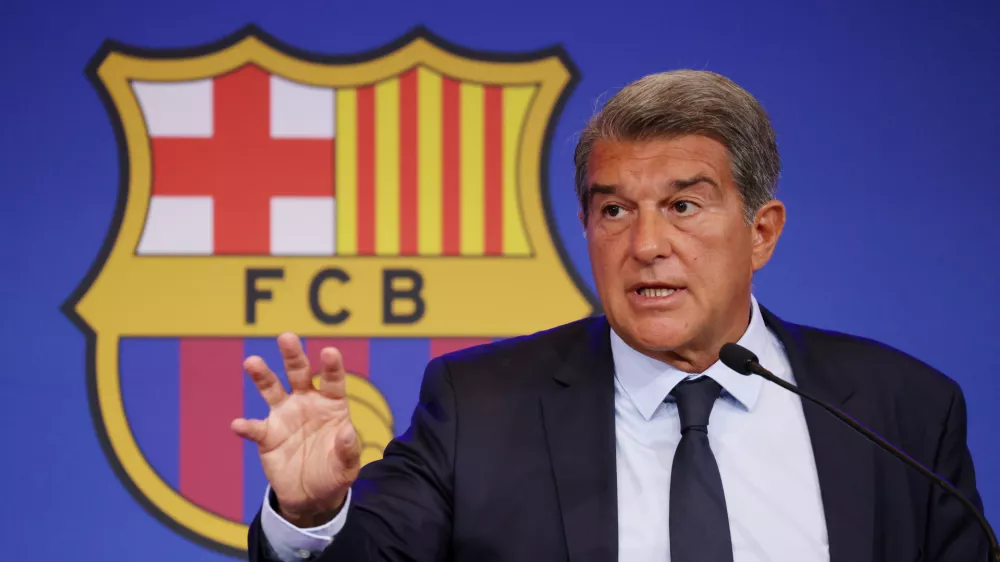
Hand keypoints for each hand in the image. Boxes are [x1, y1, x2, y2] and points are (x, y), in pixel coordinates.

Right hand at [231, 333, 361, 526]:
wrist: (311, 495)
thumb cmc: (334, 473)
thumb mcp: (347, 466)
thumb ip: (348, 449)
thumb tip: (347, 431)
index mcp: (331, 404)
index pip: (333, 380)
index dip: (331, 366)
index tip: (329, 351)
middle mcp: (306, 402)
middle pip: (299, 373)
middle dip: (293, 355)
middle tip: (286, 336)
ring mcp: (284, 416)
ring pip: (272, 389)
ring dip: (262, 375)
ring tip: (252, 362)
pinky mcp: (266, 436)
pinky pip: (255, 428)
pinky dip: (246, 426)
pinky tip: (239, 425)